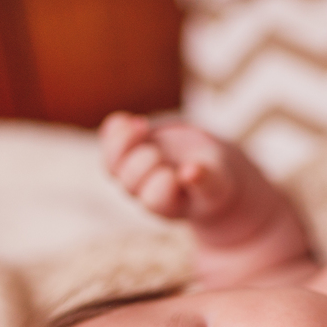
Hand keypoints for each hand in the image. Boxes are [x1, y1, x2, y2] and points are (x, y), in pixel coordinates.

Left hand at [99, 112, 237, 220]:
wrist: (205, 165)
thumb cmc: (214, 179)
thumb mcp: (216, 183)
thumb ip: (206, 180)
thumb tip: (190, 171)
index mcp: (167, 205)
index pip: (154, 199)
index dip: (163, 183)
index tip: (178, 171)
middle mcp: (144, 192)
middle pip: (130, 181)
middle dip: (145, 162)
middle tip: (159, 154)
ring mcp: (133, 171)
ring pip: (112, 163)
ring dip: (123, 142)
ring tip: (141, 126)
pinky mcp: (128, 149)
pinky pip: (110, 139)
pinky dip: (116, 128)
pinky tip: (131, 120)